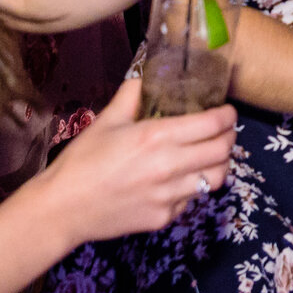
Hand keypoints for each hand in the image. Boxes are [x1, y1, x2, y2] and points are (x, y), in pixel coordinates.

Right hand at [34, 79, 235, 245]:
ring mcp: (169, 196)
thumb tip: (144, 74)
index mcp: (156, 136)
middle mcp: (169, 166)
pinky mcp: (164, 218)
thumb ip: (131, 94)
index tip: (228, 112)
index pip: (211, 124)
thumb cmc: (83, 160)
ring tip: (211, 155)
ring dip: (219, 164)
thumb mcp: (107, 120)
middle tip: (225, 131)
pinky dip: (193, 187)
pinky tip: (181, 179)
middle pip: (221, 152)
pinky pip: (192, 200)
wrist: (64, 208)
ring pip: (215, 179)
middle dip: (229, 138)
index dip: (227, 116)